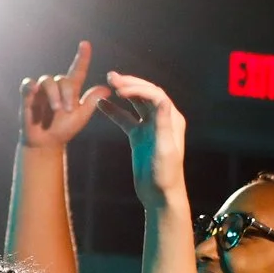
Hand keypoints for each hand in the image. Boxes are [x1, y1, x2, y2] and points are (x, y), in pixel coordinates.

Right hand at [20, 41, 111, 149]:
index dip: (82, 57)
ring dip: (53, 94)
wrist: (46, 142)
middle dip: (67, 93)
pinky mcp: (28, 96)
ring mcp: (42, 91)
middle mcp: (56, 87)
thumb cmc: (64, 129)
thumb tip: (108, 88)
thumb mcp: (81, 116)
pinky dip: (31, 86)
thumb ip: (92, 102)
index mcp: (71, 89)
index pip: (78, 70)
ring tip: (56, 109)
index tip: (86, 44)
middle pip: (62, 79)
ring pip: (47, 80)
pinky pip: (28, 84)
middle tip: (68, 109)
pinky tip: (34, 90)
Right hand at [102, 72, 186, 207]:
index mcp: (172, 119)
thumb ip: (163, 124)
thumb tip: (161, 100)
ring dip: (123, 91)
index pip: (155, 95)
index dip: (138, 88)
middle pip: (145, 94)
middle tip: (111, 77)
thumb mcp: (164, 149)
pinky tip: (101, 104)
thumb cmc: (165, 175)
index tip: (120, 90)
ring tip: (108, 81)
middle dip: (129, 84)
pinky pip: (125, 119)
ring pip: (135, 103)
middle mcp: (162, 119)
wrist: (160, 195)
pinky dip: (114, 111)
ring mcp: (149, 127)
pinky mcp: (139, 136)